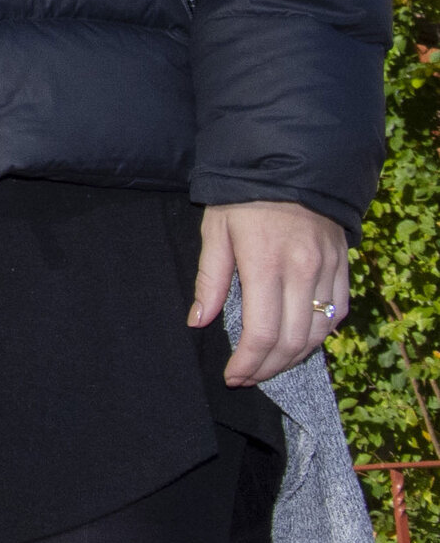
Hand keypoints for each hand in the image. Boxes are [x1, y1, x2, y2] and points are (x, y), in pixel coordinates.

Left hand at [195, 198, 352, 385]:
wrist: (289, 165)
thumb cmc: (243, 198)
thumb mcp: (215, 231)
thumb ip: (209, 280)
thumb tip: (198, 322)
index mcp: (266, 265)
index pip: (261, 332)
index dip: (248, 362)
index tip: (232, 375)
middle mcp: (303, 273)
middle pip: (291, 341)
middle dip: (268, 368)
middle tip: (248, 377)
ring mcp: (327, 272)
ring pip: (318, 334)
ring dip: (294, 358)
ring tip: (269, 365)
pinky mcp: (343, 269)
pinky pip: (337, 315)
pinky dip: (319, 336)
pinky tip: (299, 342)